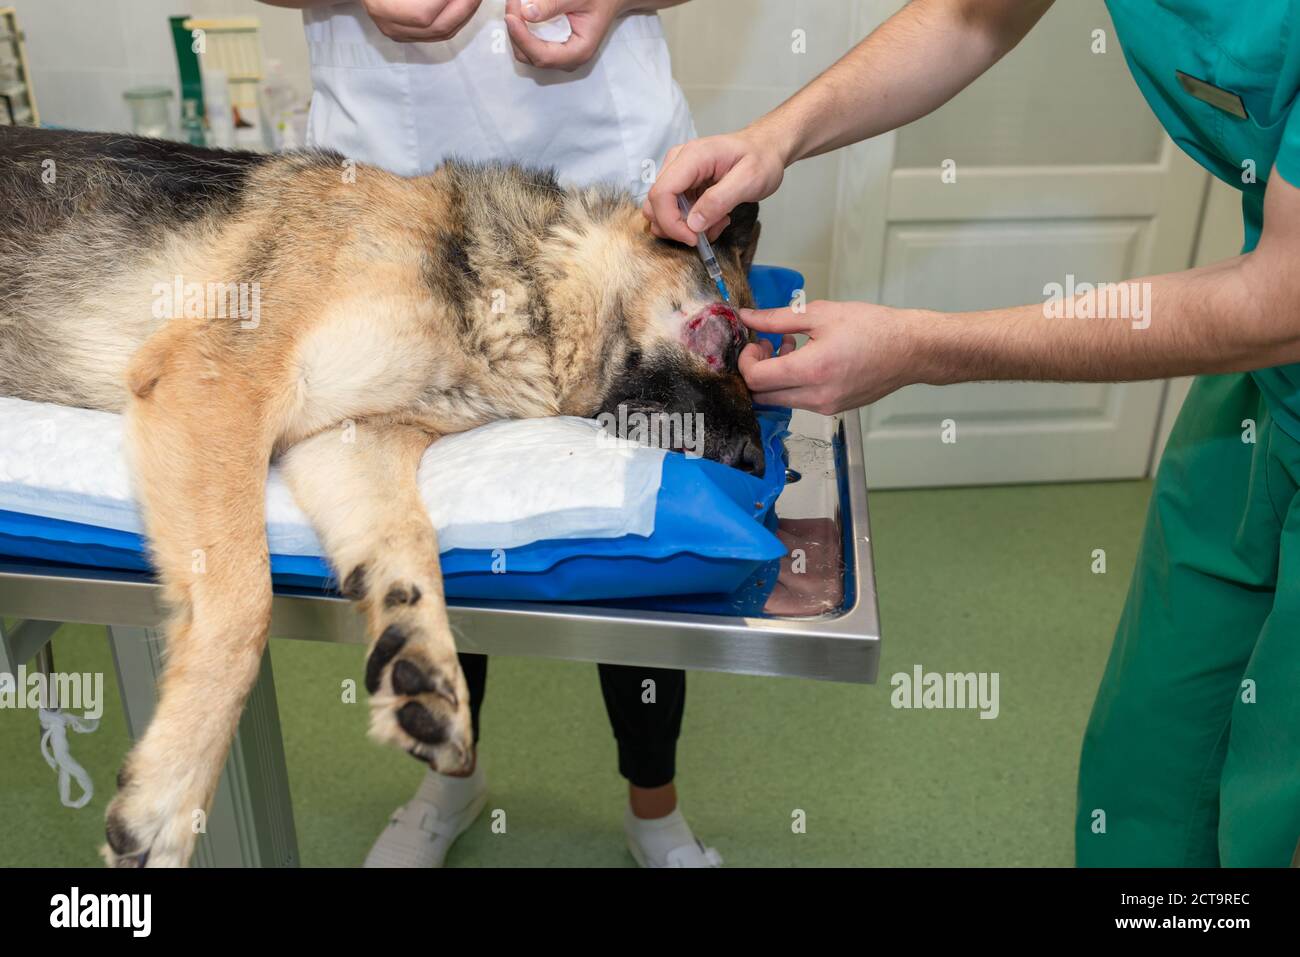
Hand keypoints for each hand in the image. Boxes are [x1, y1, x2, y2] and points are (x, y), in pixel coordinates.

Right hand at [361, 0, 482, 41]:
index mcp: (384, 6)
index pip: (425, 14)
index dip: (454, 2)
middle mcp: (389, 24)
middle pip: (438, 27)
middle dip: (465, 8)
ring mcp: (396, 33)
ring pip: (441, 34)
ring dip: (464, 15)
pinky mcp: (403, 35)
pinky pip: (436, 35)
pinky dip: (454, 20)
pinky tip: (463, 7)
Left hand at [504, 0, 628, 70]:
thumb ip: (553, 4)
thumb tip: (527, 12)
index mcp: (579, 52)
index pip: (543, 56)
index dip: (522, 38)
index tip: (511, 16)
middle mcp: (568, 59)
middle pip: (530, 56)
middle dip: (516, 32)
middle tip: (513, 3)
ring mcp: (560, 56)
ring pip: (527, 52)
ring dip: (516, 30)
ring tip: (515, 4)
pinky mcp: (553, 48)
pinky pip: (531, 45)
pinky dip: (522, 29)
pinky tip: (520, 11)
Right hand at [643, 128, 787, 244]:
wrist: (765, 148)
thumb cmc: (761, 159)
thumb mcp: (749, 180)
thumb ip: (719, 201)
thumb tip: (693, 223)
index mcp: (692, 157)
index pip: (661, 193)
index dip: (671, 222)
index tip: (693, 239)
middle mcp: (678, 162)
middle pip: (654, 204)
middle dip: (676, 227)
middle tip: (706, 233)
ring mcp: (678, 173)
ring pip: (661, 210)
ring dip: (685, 227)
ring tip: (716, 222)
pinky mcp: (682, 183)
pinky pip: (675, 210)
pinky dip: (692, 222)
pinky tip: (715, 217)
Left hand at [738, 300, 927, 413]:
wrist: (911, 350)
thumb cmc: (873, 328)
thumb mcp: (820, 314)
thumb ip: (777, 318)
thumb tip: (747, 317)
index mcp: (811, 370)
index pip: (755, 379)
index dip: (746, 360)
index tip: (754, 341)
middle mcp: (816, 396)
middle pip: (761, 396)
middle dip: (756, 370)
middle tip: (767, 344)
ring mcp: (825, 407)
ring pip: (779, 400)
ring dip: (774, 377)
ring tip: (790, 346)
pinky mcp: (833, 409)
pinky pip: (799, 401)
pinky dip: (792, 383)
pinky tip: (807, 358)